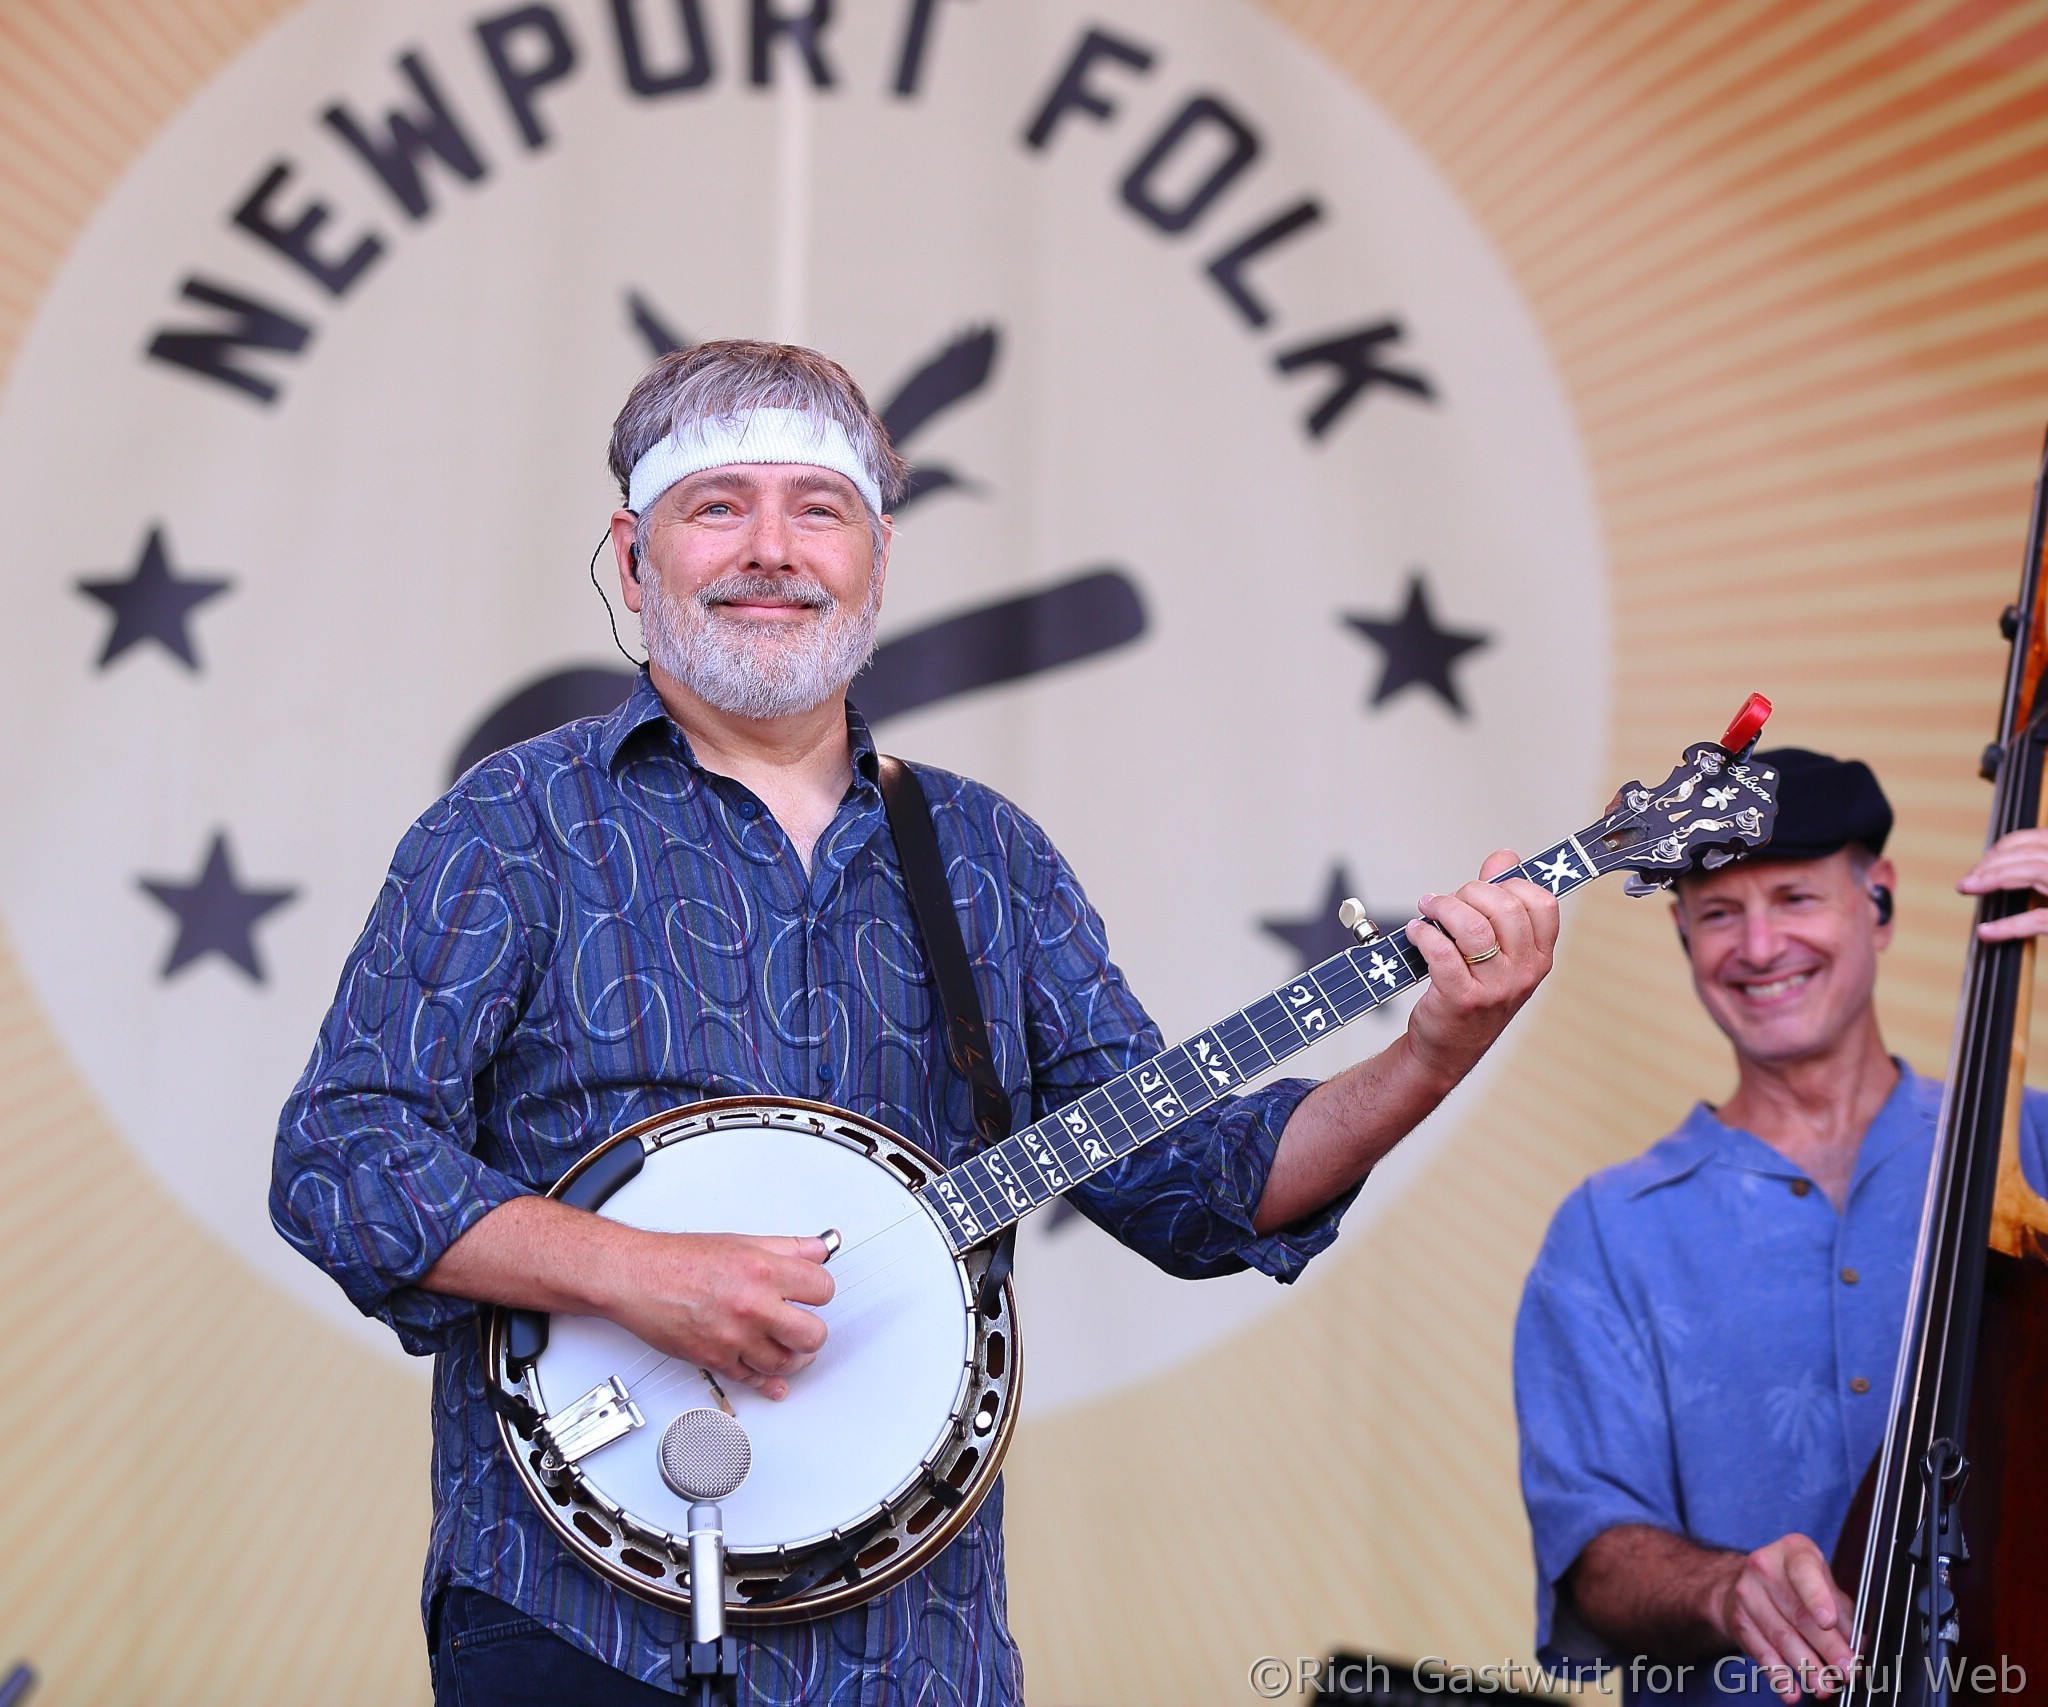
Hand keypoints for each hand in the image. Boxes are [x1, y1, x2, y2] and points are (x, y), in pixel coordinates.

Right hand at [604, 1230, 834, 1401]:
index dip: (820, 1291)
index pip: (822, 1289)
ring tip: (792, 1348)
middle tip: (805, 1325)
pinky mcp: (716, 1360)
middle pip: (812, 1334)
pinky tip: (775, 1383)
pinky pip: (753, 1380)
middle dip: (813, 1331)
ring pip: (786, 1363)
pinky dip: (767, 1384)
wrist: (637, 1278)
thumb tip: (819, 1249)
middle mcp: (752, 1306)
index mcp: (763, 1271)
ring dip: (794, 1358)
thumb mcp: (741, 1242)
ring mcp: (735, 1337)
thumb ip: (787, 1247)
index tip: (814, 1293)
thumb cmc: (678, 1259)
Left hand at [1400, 850, 1559, 1089]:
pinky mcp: (1461, 999)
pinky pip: (1443, 952)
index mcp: (1539, 956)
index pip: (1542, 903)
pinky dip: (1424, 933)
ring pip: (1473, 927)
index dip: (1511, 884)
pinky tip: (1416, 932)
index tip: (1484, 888)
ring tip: (1428, 908)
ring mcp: (1495, 988)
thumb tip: (1504, 857)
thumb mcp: (1499, 951)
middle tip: (1447, 900)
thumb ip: (1500, 901)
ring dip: (1443, 908)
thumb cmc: (1473, 991)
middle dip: (1469, 892)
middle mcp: (1524, 972)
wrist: (1448, 1048)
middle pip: (1504, 908)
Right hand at [1705, 1533, 1855, 1700]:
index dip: (1817, 1597)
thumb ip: (1843, 1613)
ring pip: (1781, 1636)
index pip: (1805, 1572)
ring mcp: (1747, 1594)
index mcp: (1794, 1553)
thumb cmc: (1794, 1584)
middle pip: (1798, 1613)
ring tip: (1824, 1686)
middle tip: (1845, 1670)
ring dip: (1806, 1666)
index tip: (1829, 1622)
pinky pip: (1760, 1652)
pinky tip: (1791, 1690)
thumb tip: (1858, 1646)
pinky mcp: (1738, 1621)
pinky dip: (1778, 1675)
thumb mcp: (1822, 1585)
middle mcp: (1765, 1567)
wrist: (1744, 1583)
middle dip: (1825, 1647)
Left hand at [1960, 828, 2047, 939]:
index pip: (2038, 838)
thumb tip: (2001, 873)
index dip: (2003, 850)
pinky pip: (2039, 919)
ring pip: (2033, 870)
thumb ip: (2040, 872)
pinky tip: (1985, 932)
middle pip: (2030, 852)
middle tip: (1965, 881)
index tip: (1980, 866)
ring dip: (1992, 878)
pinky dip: (2010, 925)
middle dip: (1991, 863)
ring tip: (1965, 888)